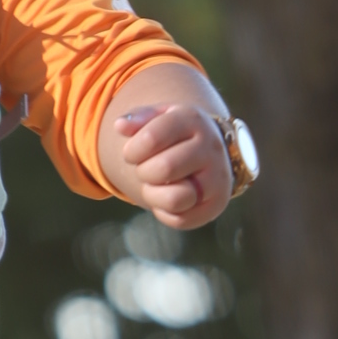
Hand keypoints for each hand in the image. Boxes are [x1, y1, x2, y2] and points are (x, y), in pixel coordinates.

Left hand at [112, 99, 231, 228]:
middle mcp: (211, 148)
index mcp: (193, 120)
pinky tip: (166, 198)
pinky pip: (180, 220)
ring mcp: (218, 178)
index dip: (132, 151)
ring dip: (153, 196)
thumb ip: (137, 118)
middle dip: (143, 173)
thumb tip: (119, 126)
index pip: (152, 138)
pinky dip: (164, 212)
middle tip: (145, 170)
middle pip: (164, 169)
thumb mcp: (159, 119)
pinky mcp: (216, 204)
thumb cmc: (176, 135)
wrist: (211, 152)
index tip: (132, 153)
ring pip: (175, 199)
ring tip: (154, 186)